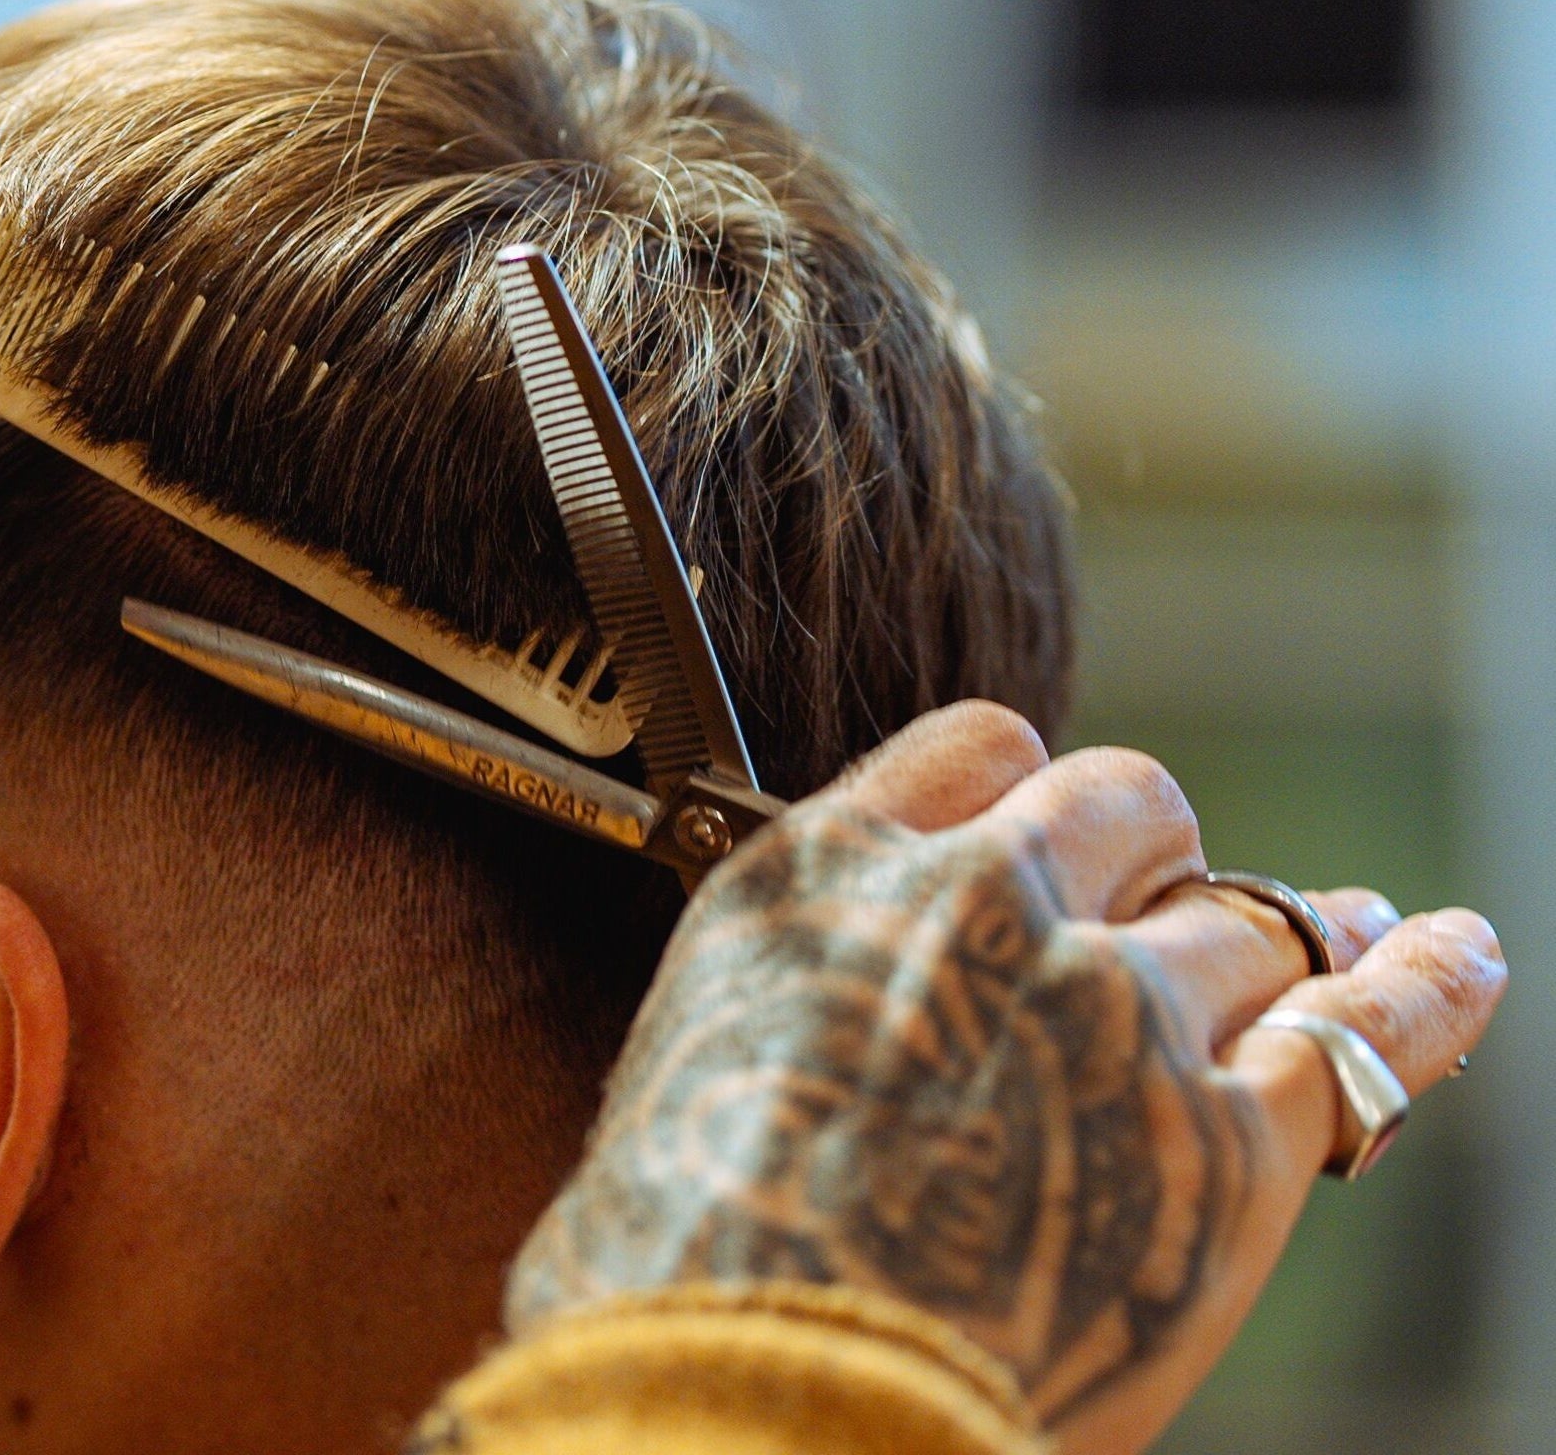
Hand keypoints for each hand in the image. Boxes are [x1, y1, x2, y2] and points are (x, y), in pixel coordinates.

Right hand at [505, 702, 1506, 1454]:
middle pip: (1125, 801)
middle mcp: (977, 905)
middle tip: (1161, 916)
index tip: (1044, 846)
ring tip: (1345, 936)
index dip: (1028, 800)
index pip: (978, 750)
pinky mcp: (1229, 1141)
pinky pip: (1366, 1030)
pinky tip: (1456, 956)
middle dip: (1153, 854)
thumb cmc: (681, 1266)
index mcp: (824, 878)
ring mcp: (1114, 1010)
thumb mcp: (686, 1065)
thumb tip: (842, 1021)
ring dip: (1289, 937)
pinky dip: (1428, 990)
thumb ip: (791, 995)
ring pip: (1249, 919)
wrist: (754, 1386)